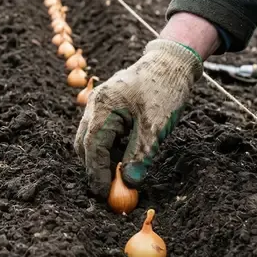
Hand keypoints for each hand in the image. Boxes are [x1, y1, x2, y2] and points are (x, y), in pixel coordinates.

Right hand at [74, 39, 201, 195]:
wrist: (171, 62)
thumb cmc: (164, 88)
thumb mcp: (156, 124)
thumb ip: (141, 153)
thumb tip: (129, 182)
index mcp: (103, 106)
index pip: (93, 146)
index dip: (97, 173)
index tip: (104, 195)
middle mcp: (95, 105)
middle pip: (85, 145)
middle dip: (95, 169)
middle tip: (111, 191)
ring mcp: (99, 105)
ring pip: (92, 140)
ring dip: (103, 160)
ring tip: (121, 177)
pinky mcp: (108, 108)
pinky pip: (102, 133)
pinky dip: (109, 149)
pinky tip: (125, 158)